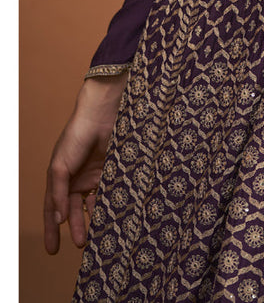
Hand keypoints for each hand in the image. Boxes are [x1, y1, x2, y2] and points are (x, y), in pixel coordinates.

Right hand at [43, 73, 127, 253]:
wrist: (101, 115)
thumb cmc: (75, 137)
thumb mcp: (60, 167)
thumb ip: (59, 194)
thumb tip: (59, 219)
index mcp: (59, 178)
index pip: (53, 209)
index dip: (51, 229)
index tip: (52, 250)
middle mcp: (75, 179)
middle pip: (74, 210)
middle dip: (75, 228)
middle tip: (80, 246)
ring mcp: (93, 176)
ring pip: (92, 204)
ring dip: (93, 220)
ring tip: (96, 235)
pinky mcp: (110, 171)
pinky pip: (107, 193)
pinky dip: (108, 205)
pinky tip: (110, 216)